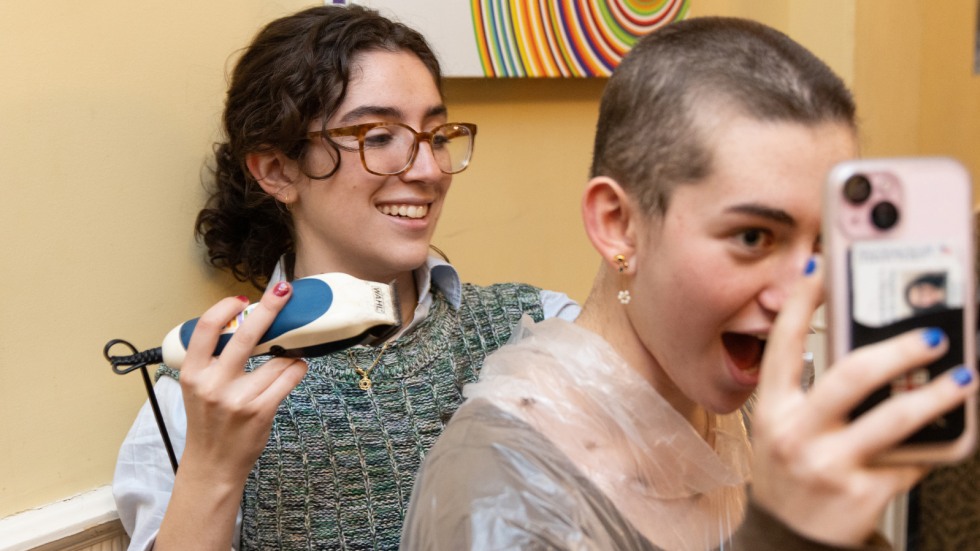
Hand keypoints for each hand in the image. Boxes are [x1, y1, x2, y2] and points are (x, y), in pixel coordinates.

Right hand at [178, 281, 308, 479]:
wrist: (212, 464)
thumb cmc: (209, 422)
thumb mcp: (198, 388)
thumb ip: (213, 360)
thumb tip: (245, 324)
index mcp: (192, 373)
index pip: (205, 327)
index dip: (226, 307)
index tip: (243, 300)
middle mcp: (213, 383)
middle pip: (246, 333)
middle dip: (271, 307)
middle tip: (284, 291)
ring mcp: (238, 398)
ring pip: (277, 358)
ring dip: (290, 351)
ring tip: (290, 353)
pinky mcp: (261, 410)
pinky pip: (289, 377)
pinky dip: (297, 368)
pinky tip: (297, 366)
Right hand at [750, 258, 976, 545]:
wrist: (789, 542)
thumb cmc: (790, 475)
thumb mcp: (785, 430)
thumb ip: (813, 392)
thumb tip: (870, 346)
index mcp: (772, 410)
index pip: (783, 344)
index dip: (802, 301)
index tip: (822, 266)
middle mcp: (795, 434)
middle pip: (850, 375)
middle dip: (898, 348)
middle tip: (931, 334)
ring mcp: (828, 465)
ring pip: (894, 419)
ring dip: (938, 393)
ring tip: (965, 375)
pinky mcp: (861, 494)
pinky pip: (911, 461)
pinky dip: (937, 443)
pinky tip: (956, 427)